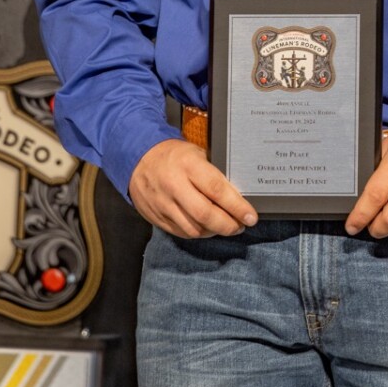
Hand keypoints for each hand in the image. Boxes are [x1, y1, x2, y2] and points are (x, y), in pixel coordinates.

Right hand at [129, 138, 257, 237]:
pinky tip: (207, 228)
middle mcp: (175, 186)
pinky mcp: (156, 217)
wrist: (136, 158)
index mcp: (188, 165)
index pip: (216, 190)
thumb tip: (237, 193)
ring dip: (214, 232)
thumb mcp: (196, 153)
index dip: (236, 206)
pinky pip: (181, 232)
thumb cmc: (173, 154)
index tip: (251, 216)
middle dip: (227, 225)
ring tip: (226, 227)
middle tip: (240, 226)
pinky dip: (197, 233)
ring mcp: (163, 204)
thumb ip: (212, 172)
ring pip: (193, 228)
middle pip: (205, 214)